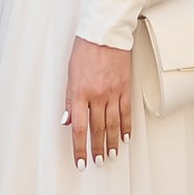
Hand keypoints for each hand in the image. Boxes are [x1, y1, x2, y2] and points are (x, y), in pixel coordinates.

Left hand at [65, 39, 133, 166]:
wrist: (105, 32)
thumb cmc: (85, 50)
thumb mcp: (70, 74)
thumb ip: (69, 100)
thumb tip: (67, 121)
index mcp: (79, 93)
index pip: (79, 128)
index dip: (79, 148)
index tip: (81, 161)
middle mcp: (97, 95)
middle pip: (97, 129)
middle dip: (97, 149)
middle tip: (98, 161)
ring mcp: (113, 92)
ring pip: (113, 124)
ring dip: (112, 142)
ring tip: (111, 155)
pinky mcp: (125, 87)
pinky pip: (126, 112)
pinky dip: (126, 127)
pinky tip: (126, 137)